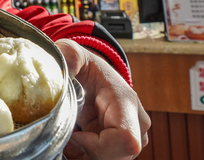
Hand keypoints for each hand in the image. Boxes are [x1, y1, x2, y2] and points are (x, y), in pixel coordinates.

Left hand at [57, 39, 149, 159]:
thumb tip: (67, 63)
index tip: (76, 135)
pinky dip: (88, 157)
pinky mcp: (124, 144)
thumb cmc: (85, 66)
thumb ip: (69, 54)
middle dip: (91, 153)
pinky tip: (76, 143)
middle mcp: (137, 122)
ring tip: (71, 136)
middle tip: (71, 136)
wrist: (94, 75)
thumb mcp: (74, 54)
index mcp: (125, 102)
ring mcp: (133, 135)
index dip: (98, 146)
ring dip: (88, 156)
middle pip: (120, 156)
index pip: (126, 139)